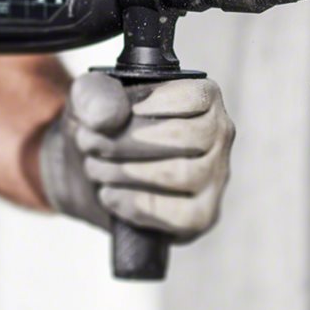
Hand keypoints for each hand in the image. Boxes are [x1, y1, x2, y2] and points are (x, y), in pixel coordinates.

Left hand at [39, 73, 234, 242]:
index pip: (190, 98)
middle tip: (91, 144)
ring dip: (125, 172)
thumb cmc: (104, 128)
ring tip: (97, 168)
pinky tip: (111, 194)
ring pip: (181, 174)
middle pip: (184, 136)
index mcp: (204, 97)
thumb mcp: (89, 98)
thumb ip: (95, 94)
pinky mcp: (203, 214)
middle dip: (124, 142)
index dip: (143, 107)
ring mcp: (216, 178)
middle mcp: (220, 135)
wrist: (93, 171)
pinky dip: (135, 204)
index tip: (111, 116)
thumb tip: (109, 117)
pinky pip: (179, 215)